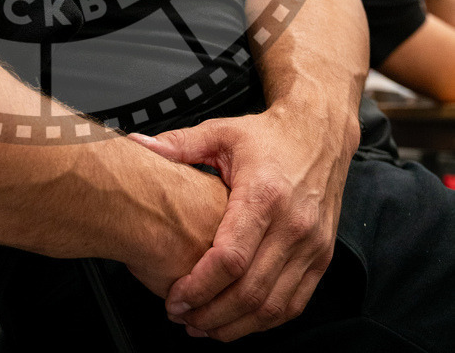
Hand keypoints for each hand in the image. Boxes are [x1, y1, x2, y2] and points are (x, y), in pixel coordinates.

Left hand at [129, 106, 351, 340]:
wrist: (319, 133)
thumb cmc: (268, 136)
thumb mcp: (220, 132)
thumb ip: (177, 144)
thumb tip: (135, 144)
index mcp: (264, 194)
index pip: (231, 258)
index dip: (199, 286)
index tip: (175, 297)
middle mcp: (293, 225)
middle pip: (251, 291)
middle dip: (211, 314)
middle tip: (181, 318)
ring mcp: (312, 245)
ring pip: (274, 307)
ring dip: (236, 326)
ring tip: (203, 326)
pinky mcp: (322, 257)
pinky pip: (295, 304)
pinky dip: (264, 321)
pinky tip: (238, 320)